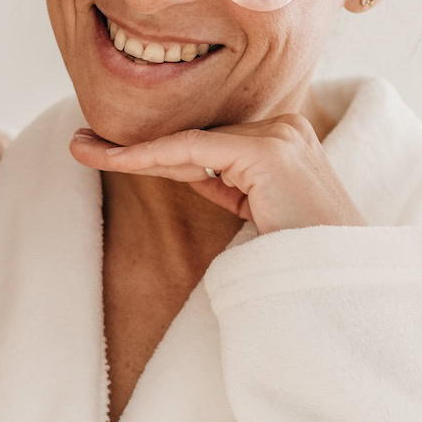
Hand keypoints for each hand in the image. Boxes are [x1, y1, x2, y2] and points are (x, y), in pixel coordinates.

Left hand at [69, 114, 365, 234]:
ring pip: (189, 143)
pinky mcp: (268, 154)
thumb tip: (183, 169)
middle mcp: (288, 128)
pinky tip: (112, 159)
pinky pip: (192, 151)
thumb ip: (229, 185)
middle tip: (80, 143)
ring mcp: (281, 136)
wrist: (341, 293)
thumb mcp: (258, 215)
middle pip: (195, 139)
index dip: (154, 149)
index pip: (210, 144)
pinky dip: (148, 156)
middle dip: (136, 147)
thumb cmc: (300, 262)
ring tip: (82, 148)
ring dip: (133, 152)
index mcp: (288, 140)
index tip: (105, 149)